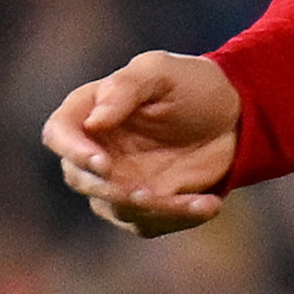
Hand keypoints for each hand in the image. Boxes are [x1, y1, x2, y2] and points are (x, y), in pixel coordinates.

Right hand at [40, 50, 241, 235]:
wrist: (234, 114)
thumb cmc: (191, 84)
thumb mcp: (162, 71)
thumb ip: (126, 87)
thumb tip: (93, 122)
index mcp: (89, 111)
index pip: (59, 133)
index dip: (73, 151)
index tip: (102, 163)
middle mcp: (95, 151)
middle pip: (81, 179)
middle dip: (112, 190)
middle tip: (146, 192)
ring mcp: (116, 182)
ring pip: (117, 207)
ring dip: (151, 208)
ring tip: (192, 201)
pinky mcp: (143, 206)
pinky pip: (150, 221)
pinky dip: (179, 217)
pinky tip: (209, 205)